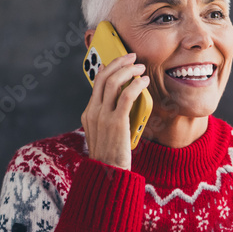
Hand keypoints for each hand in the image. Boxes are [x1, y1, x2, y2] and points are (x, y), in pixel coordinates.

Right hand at [80, 52, 149, 169]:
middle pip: (103, 77)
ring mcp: (103, 117)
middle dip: (119, 63)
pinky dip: (136, 84)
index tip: (120, 61)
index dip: (109, 67)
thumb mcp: (103, 134)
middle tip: (132, 57)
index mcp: (88, 113)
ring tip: (140, 67)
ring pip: (113, 82)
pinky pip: (126, 95)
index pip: (96, 83)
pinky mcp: (116, 122)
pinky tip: (144, 81)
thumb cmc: (111, 155)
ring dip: (128, 70)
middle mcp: (93, 112)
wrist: (108, 174)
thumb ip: (108, 117)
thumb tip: (121, 102)